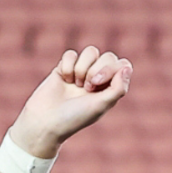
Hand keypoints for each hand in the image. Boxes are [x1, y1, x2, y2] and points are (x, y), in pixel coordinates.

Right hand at [7, 45, 131, 155]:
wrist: (45, 121)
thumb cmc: (75, 117)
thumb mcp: (101, 105)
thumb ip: (118, 88)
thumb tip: (127, 67)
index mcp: (110, 89)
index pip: (122, 66)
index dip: (112, 69)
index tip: (99, 83)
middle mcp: (98, 79)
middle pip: (108, 56)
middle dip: (97, 69)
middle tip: (87, 87)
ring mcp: (81, 73)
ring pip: (91, 51)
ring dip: (83, 67)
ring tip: (76, 84)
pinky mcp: (64, 68)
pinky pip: (71, 54)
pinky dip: (67, 66)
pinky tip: (63, 79)